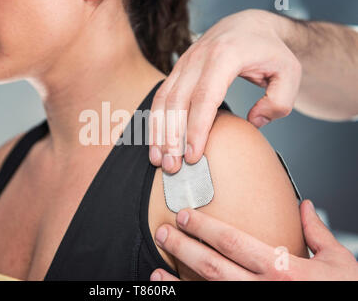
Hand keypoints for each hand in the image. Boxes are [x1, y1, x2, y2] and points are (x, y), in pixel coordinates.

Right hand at [149, 9, 301, 173]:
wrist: (247, 26)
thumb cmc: (269, 51)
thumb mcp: (289, 73)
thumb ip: (278, 101)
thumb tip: (254, 122)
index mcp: (225, 56)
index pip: (205, 97)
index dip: (197, 128)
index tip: (193, 155)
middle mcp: (198, 58)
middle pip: (178, 101)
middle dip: (172, 136)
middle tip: (172, 166)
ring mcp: (184, 63)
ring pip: (164, 99)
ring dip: (158, 131)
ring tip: (157, 159)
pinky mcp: (177, 70)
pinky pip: (161, 96)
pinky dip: (156, 121)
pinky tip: (156, 142)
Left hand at [150, 200, 357, 280]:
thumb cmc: (342, 293)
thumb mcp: (338, 263)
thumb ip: (317, 233)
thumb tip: (304, 205)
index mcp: (283, 269)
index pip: (234, 242)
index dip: (205, 228)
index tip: (186, 215)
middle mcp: (264, 288)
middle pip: (213, 264)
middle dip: (184, 246)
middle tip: (164, 232)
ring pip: (208, 289)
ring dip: (178, 279)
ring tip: (158, 265)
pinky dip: (188, 298)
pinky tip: (170, 290)